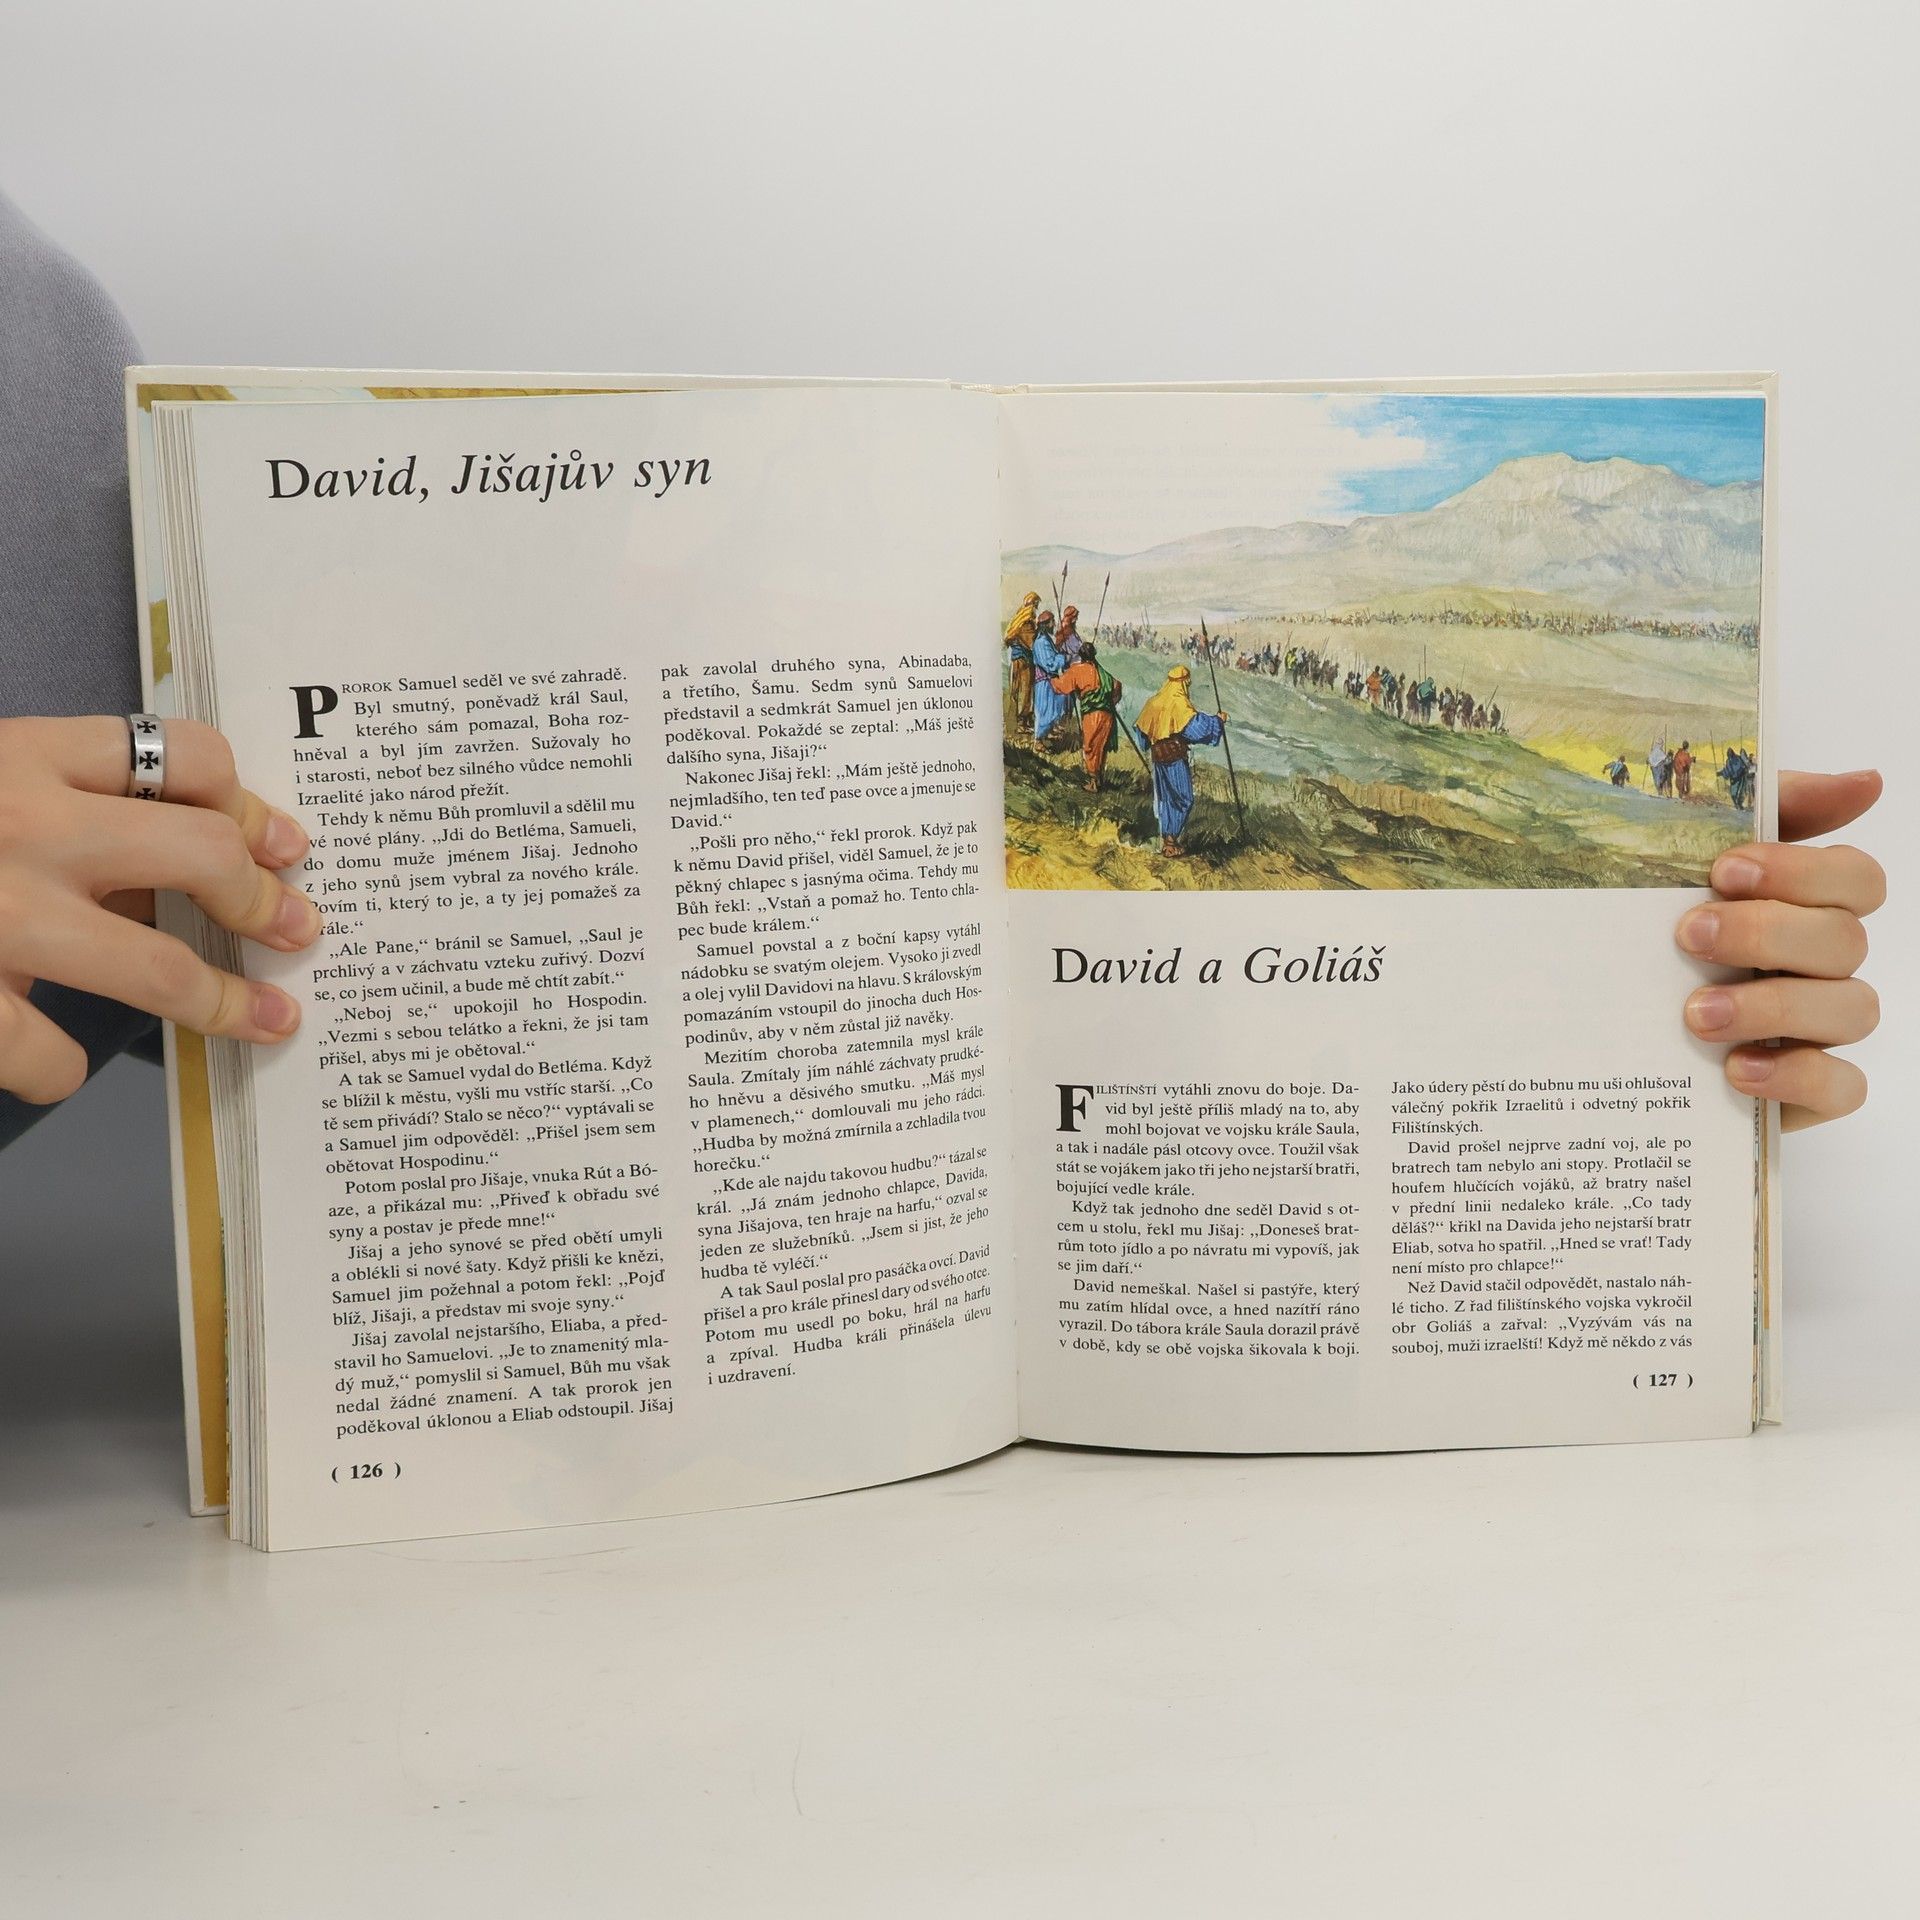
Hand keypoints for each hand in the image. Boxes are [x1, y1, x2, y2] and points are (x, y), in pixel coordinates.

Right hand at [0, 716, 317, 1103]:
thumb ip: (62, 794)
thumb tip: (197, 853)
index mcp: (21, 755)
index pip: (181, 752)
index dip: (250, 801)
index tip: (286, 846)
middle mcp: (19, 826)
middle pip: (202, 852)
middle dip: (265, 900)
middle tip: (300, 931)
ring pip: (157, 970)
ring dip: (224, 1004)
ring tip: (264, 1022)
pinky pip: (52, 1056)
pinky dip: (64, 1069)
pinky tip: (58, 1062)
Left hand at [1677, 769, 1882, 1130]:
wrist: (1593, 1026)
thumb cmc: (1649, 933)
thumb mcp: (1682, 858)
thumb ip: (1766, 810)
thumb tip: (1867, 781)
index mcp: (1803, 906)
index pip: (1855, 878)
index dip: (1801, 871)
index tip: (1722, 869)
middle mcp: (1822, 965)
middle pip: (1846, 941)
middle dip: (1767, 934)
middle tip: (1688, 936)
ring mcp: (1820, 1029)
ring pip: (1852, 1009)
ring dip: (1775, 1006)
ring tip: (1697, 1014)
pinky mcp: (1808, 1090)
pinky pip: (1842, 1086)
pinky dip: (1796, 1075)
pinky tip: (1736, 1069)